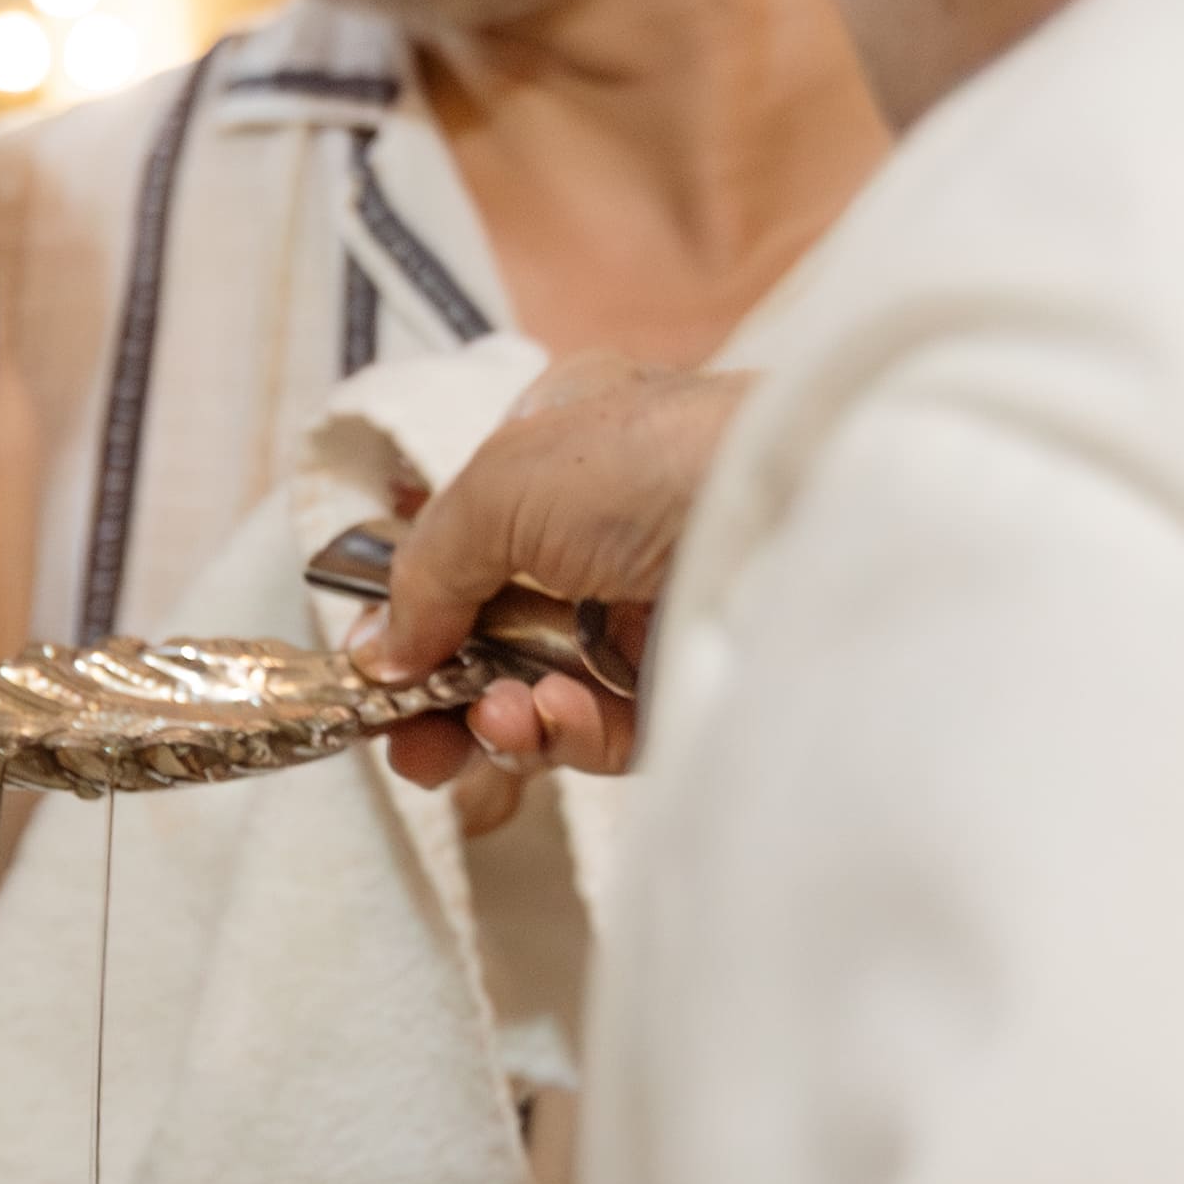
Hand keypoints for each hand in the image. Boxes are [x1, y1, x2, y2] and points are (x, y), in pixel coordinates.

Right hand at [362, 353, 738, 815]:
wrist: (805, 519)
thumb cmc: (656, 463)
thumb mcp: (505, 482)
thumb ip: (429, 567)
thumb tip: (378, 653)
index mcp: (576, 443)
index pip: (479, 532)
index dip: (424, 600)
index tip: (378, 661)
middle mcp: (617, 526)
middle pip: (501, 628)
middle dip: (446, 688)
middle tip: (406, 740)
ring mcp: (657, 610)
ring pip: (547, 689)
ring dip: (502, 714)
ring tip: (495, 720)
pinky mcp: (693, 685)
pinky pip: (609, 729)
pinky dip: (567, 734)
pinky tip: (548, 722)